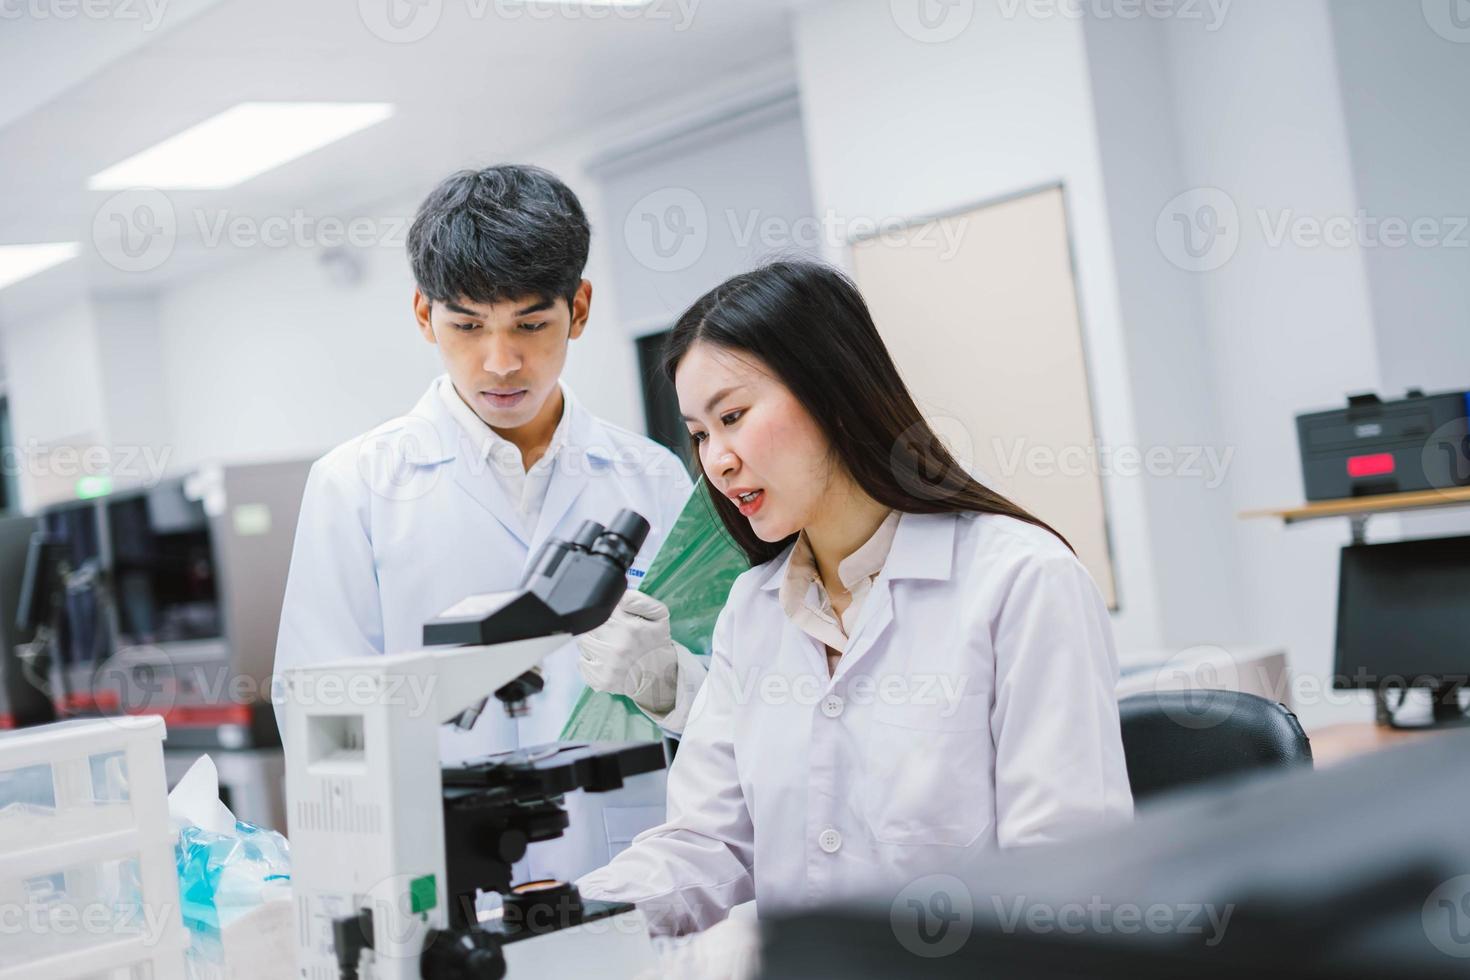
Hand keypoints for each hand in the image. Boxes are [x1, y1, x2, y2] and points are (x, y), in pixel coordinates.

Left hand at [577, 590, 678, 713]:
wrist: (661, 677)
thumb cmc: (656, 644)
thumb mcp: (660, 616)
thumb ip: (640, 600)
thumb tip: (619, 594)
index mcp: (630, 627)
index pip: (604, 608)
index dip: (607, 610)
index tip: (615, 617)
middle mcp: (617, 646)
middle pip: (590, 624)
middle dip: (599, 625)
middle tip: (612, 632)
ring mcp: (607, 664)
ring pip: (583, 642)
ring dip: (592, 642)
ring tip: (607, 646)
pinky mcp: (601, 679)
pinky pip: (581, 662)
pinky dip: (589, 660)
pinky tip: (603, 660)